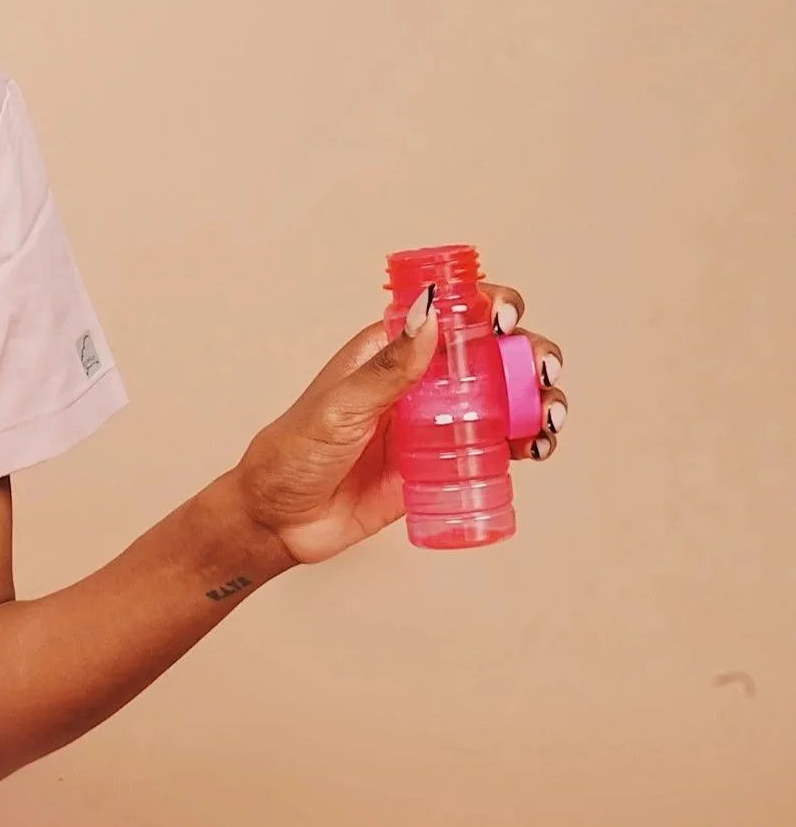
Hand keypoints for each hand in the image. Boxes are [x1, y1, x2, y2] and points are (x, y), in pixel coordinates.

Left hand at [229, 280, 567, 567]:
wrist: (279, 522)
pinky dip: (527, 443)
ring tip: (548, 418)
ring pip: (506, 401)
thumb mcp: (337, 408)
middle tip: (542, 374)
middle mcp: (423, 382)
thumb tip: (430, 315)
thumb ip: (386, 369)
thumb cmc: (292, 455)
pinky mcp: (445, 464)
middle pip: (495, 354)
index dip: (490, 305)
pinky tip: (537, 449)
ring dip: (540, 401)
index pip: (453, 313)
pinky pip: (497, 448)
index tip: (506, 319)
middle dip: (531, 355)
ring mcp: (438, 424)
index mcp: (393, 350)